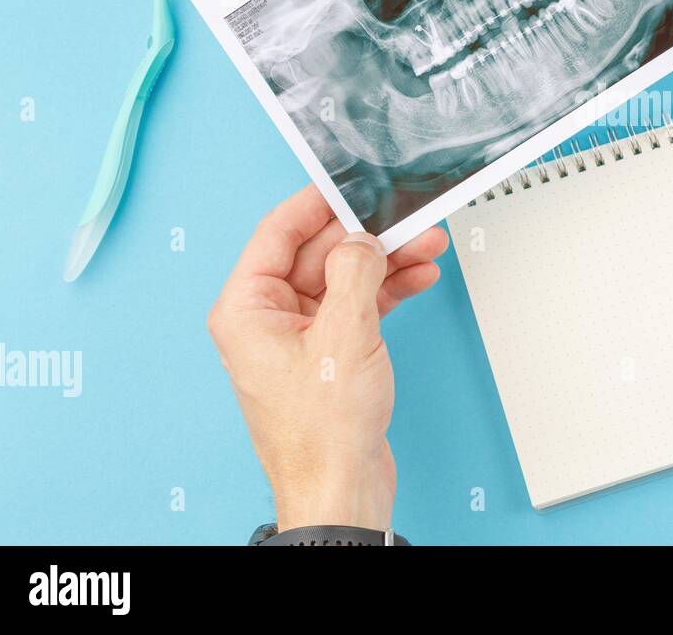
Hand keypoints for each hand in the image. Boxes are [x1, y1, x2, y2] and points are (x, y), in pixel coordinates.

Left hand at [207, 185, 448, 531]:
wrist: (342, 487)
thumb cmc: (322, 432)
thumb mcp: (344, 335)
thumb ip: (354, 273)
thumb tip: (361, 240)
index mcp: (247, 309)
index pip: (278, 232)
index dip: (317, 203)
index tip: (349, 184)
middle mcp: (267, 320)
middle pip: (318, 254)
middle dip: (366, 237)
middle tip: (406, 219)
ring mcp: (299, 337)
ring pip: (343, 279)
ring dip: (385, 262)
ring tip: (425, 247)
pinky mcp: (327, 355)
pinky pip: (355, 306)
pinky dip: (386, 291)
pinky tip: (417, 278)